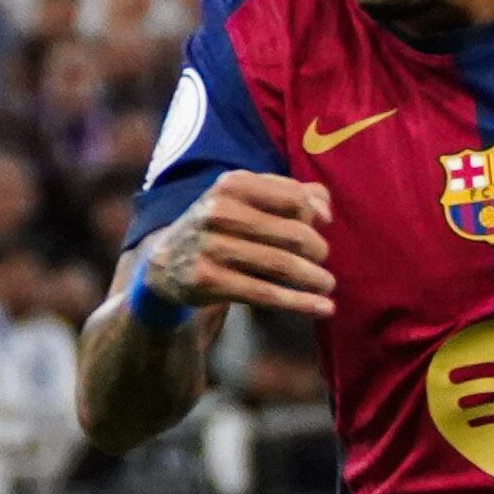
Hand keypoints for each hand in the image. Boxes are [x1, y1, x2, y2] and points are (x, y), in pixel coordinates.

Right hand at [147, 170, 333, 318]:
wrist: (165, 262)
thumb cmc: (220, 227)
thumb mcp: (245, 200)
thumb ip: (291, 195)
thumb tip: (325, 211)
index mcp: (232, 185)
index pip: (294, 198)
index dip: (315, 214)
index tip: (323, 226)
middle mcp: (219, 212)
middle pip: (294, 233)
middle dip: (318, 249)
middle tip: (322, 260)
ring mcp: (212, 247)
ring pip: (282, 265)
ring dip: (315, 278)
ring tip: (328, 284)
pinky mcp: (209, 280)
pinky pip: (266, 294)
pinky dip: (300, 303)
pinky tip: (325, 308)